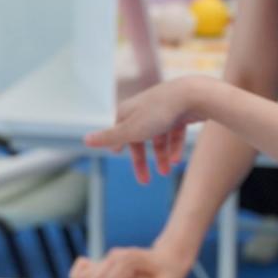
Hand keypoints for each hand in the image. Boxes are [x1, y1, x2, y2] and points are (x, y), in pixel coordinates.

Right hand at [83, 78, 215, 183]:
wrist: (192, 95)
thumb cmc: (158, 113)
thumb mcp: (130, 130)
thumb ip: (109, 137)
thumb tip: (85, 139)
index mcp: (127, 112)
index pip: (120, 132)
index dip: (119, 144)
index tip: (116, 154)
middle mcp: (143, 109)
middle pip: (139, 138)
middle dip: (142, 160)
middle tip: (145, 182)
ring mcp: (162, 110)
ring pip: (159, 137)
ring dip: (161, 156)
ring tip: (167, 172)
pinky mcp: (179, 113)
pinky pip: (174, 133)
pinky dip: (173, 147)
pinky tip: (176, 160)